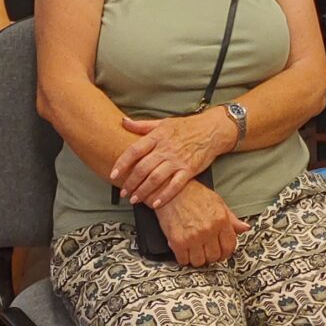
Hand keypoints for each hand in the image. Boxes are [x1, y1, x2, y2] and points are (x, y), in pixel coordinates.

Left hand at [111, 110, 231, 207]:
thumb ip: (142, 125)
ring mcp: (178, 160)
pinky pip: (175, 185)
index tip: (113, 174)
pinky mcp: (189, 170)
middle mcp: (166, 148)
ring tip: (134, 199)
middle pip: (143, 168)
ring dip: (143, 191)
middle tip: (123, 192)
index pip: (135, 150)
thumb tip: (123, 122)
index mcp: (158, 136)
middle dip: (131, 182)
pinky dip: (164, 195)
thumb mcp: (163, 122)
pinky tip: (155, 203)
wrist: (212, 130)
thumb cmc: (187, 126)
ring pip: (156, 178)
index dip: (122, 163)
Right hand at [157, 180, 248, 266]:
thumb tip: (245, 228)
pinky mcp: (178, 242)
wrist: (171, 190)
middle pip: (214, 256)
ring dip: (196, 258)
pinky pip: (183, 261)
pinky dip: (183, 258)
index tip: (220, 251)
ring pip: (199, 262)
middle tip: (205, 249)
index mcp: (221, 220)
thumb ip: (231, 218)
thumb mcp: (217, 202)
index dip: (225, 252)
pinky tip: (183, 249)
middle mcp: (209, 230)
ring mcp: (194, 237)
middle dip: (210, 255)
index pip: (229, 246)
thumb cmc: (193, 194)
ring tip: (193, 249)